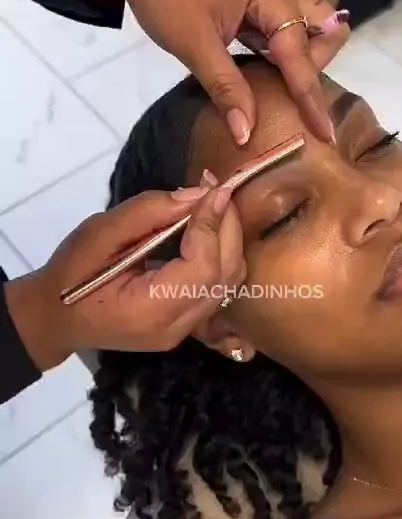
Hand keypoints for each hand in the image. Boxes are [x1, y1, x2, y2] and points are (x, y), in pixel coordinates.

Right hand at [4, 187, 244, 371]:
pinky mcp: (186, 323)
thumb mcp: (98, 233)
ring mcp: (183, 331)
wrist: (56, 317)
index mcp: (149, 310)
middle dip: (228, 227)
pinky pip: (217, 286)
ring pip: (228, 282)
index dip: (213, 225)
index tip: (213, 188)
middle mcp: (175, 327)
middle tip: (216, 190)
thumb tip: (197, 195)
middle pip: (225, 275)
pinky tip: (207, 229)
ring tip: (213, 204)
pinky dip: (220, 254)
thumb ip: (148, 213)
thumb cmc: (70, 273)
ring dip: (228, 240)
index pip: (203, 268)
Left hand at [82, 0, 349, 144]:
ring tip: (275, 84)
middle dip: (315, 65)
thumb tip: (247, 135)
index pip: (301, 53)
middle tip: (285, 91)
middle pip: (326, 30)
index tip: (325, 134)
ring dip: (301, 58)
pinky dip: (283, 50)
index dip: (311, 97)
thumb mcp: (193, 45)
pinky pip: (288, 24)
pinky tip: (263, 70)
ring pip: (311, 26)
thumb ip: (225, 88)